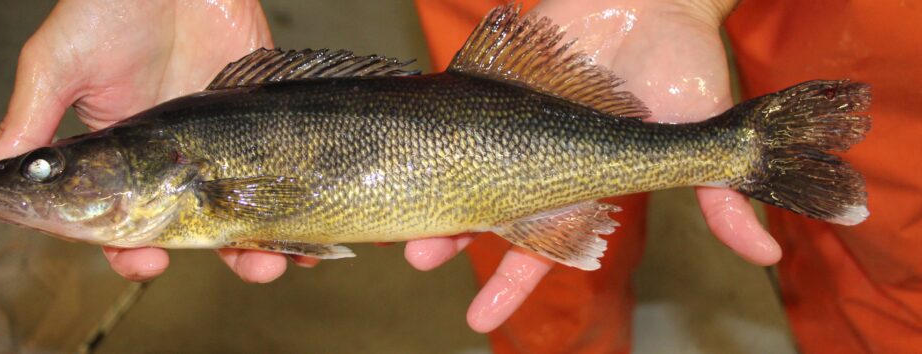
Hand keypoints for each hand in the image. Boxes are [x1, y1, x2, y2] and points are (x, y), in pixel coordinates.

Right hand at [0, 0, 302, 282]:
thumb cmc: (109, 4)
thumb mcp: (58, 63)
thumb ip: (31, 124)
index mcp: (121, 156)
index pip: (124, 222)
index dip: (133, 250)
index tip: (147, 261)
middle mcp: (173, 159)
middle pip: (197, 228)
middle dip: (219, 255)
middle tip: (244, 267)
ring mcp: (221, 144)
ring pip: (242, 213)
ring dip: (261, 246)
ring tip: (275, 262)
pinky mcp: (262, 121)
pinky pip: (280, 177)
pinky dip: (294, 211)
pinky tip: (307, 235)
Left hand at [403, 0, 779, 331]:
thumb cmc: (678, 66)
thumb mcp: (700, 134)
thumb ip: (719, 195)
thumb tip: (765, 252)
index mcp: (579, 185)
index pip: (540, 248)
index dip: (510, 287)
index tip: (476, 318)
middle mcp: (538, 161)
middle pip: (483, 213)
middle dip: (450, 237)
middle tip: (416, 253)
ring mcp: (511, 122)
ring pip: (457, 165)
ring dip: (428, 189)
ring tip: (398, 212)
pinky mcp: (493, 80)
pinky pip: (453, 107)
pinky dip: (426, 126)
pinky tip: (401, 141)